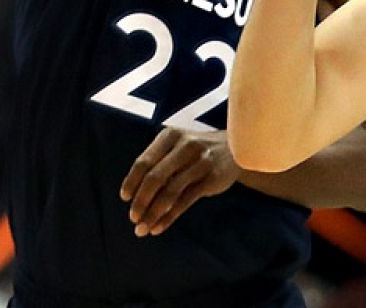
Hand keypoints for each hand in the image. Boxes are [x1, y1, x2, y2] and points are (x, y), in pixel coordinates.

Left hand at [120, 127, 239, 236]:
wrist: (239, 146)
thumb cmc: (199, 150)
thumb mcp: (178, 146)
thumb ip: (159, 163)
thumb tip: (134, 196)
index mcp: (171, 136)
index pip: (143, 162)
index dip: (131, 182)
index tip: (125, 198)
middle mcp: (185, 146)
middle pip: (154, 178)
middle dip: (140, 202)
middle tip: (133, 218)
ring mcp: (201, 162)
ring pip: (170, 192)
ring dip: (153, 214)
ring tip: (143, 228)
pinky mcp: (212, 178)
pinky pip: (185, 201)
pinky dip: (169, 217)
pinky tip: (159, 227)